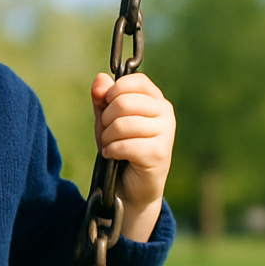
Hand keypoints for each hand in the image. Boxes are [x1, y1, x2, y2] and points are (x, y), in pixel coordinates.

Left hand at [91, 72, 174, 241]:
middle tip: (107, 134)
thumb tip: (99, 79)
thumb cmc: (121, 148)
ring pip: (122, 124)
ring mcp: (165, 132)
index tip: (106, 108)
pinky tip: (112, 156)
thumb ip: (102, 99)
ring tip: (110, 146)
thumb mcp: (106, 120)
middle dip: (106, 120)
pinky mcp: (159, 153)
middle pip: (124, 102)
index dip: (113, 93)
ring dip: (107, 138)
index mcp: (155, 99)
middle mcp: (165, 112)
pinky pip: (125, 144)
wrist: (131, 186)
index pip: (134, 81)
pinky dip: (112, 151)